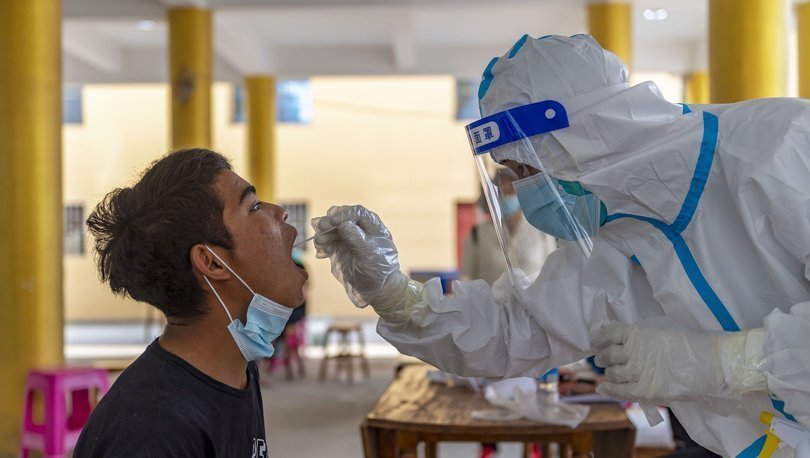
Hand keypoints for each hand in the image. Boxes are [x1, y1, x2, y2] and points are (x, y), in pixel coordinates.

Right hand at [312, 205, 404, 308]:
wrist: (376, 289)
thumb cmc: (379, 269)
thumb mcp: (369, 253)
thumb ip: (356, 238)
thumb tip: (343, 223)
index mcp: (371, 225)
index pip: (356, 212)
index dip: (343, 214)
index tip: (332, 221)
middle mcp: (358, 228)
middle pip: (340, 218)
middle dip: (329, 222)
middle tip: (320, 228)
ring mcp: (347, 238)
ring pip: (331, 229)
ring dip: (323, 234)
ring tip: (320, 243)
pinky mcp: (338, 248)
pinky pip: (327, 242)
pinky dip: (322, 245)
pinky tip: (322, 254)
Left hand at [592, 322, 766, 402]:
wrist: (710, 361)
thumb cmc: (688, 341)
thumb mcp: (660, 328)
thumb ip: (640, 333)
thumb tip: (621, 338)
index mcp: (636, 332)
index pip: (608, 333)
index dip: (599, 338)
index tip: (596, 342)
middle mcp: (633, 351)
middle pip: (607, 355)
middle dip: (602, 357)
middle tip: (603, 360)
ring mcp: (638, 371)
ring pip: (613, 373)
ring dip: (608, 373)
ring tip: (609, 373)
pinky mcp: (645, 389)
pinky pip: (620, 390)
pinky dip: (608, 389)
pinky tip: (602, 387)